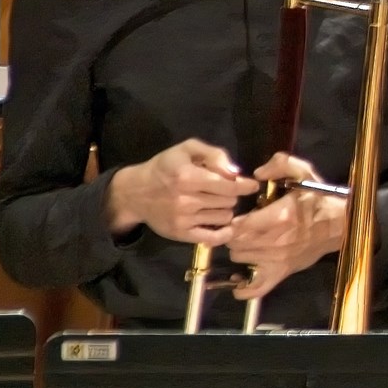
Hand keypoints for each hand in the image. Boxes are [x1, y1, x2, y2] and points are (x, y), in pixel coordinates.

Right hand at [107, 138, 254, 243]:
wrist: (135, 192)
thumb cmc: (164, 167)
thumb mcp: (186, 149)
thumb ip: (214, 154)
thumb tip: (236, 173)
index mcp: (188, 176)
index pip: (229, 185)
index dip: (245, 185)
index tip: (252, 185)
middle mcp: (186, 200)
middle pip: (229, 201)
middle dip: (232, 195)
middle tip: (225, 192)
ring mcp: (184, 219)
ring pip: (225, 217)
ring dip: (226, 210)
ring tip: (216, 203)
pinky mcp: (181, 234)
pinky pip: (214, 238)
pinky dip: (224, 232)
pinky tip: (225, 226)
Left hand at [224, 152, 348, 300]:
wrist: (341, 224)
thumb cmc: (319, 199)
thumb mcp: (304, 173)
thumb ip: (280, 164)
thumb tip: (257, 173)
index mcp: (278, 216)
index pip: (238, 225)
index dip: (231, 220)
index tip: (234, 214)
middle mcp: (274, 241)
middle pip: (235, 242)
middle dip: (232, 233)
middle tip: (239, 226)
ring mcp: (277, 260)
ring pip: (239, 258)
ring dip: (238, 249)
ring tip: (243, 241)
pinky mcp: (282, 272)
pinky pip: (257, 288)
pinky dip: (243, 288)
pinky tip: (238, 281)